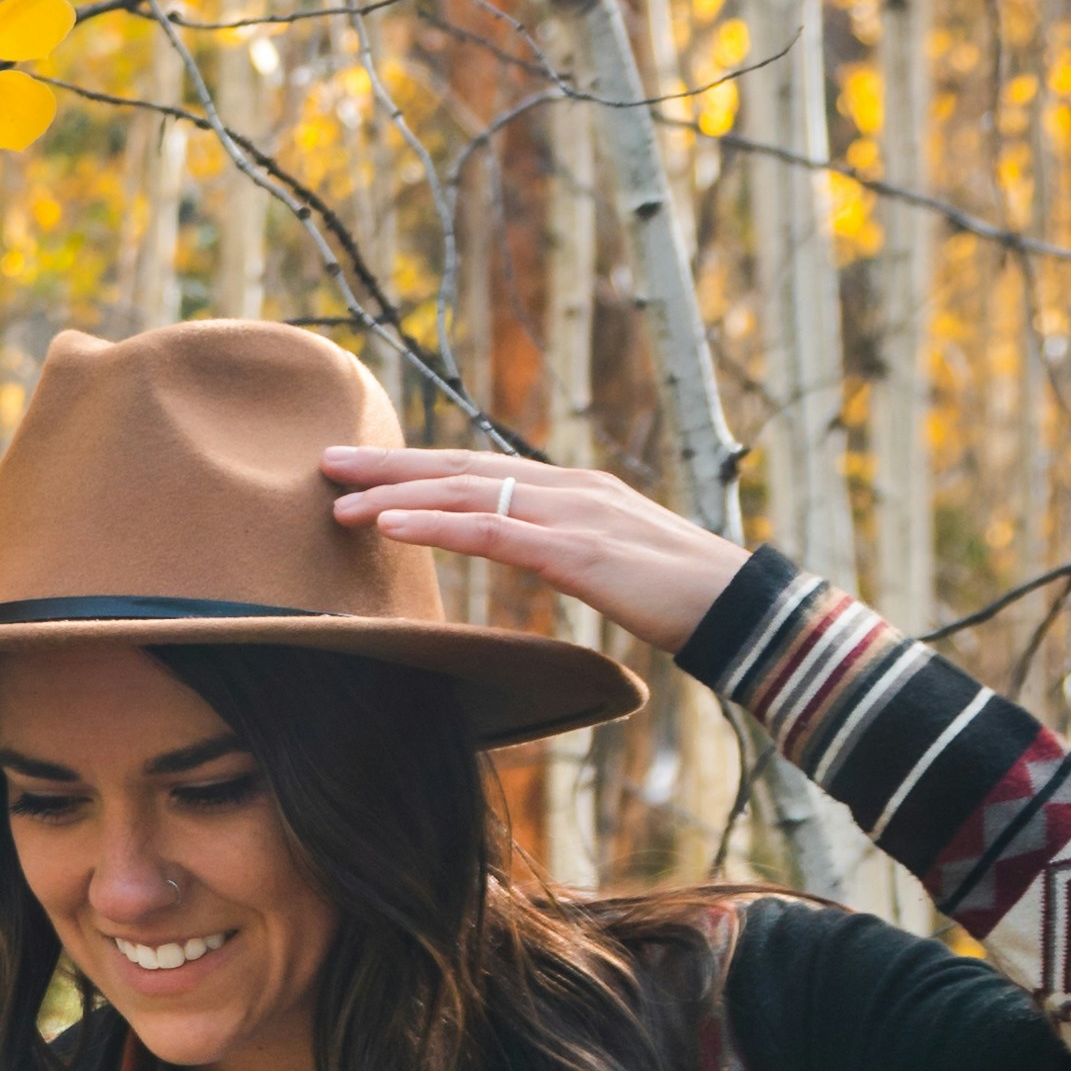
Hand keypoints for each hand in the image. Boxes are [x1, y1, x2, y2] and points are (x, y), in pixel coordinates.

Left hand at [318, 444, 749, 659]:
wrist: (743, 607)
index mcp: (576, 491)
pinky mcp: (576, 550)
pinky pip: (491, 531)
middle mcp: (567, 489)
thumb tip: (537, 557)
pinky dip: (435, 524)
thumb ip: (570, 553)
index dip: (421, 468)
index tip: (368, 469)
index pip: (482, 470)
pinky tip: (390, 525)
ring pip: (465, 494)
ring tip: (340, 498)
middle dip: (391, 465)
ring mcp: (572, 514)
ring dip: (396, 494)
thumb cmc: (685, 597)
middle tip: (327, 463)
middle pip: (461, 468)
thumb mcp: (614, 566)